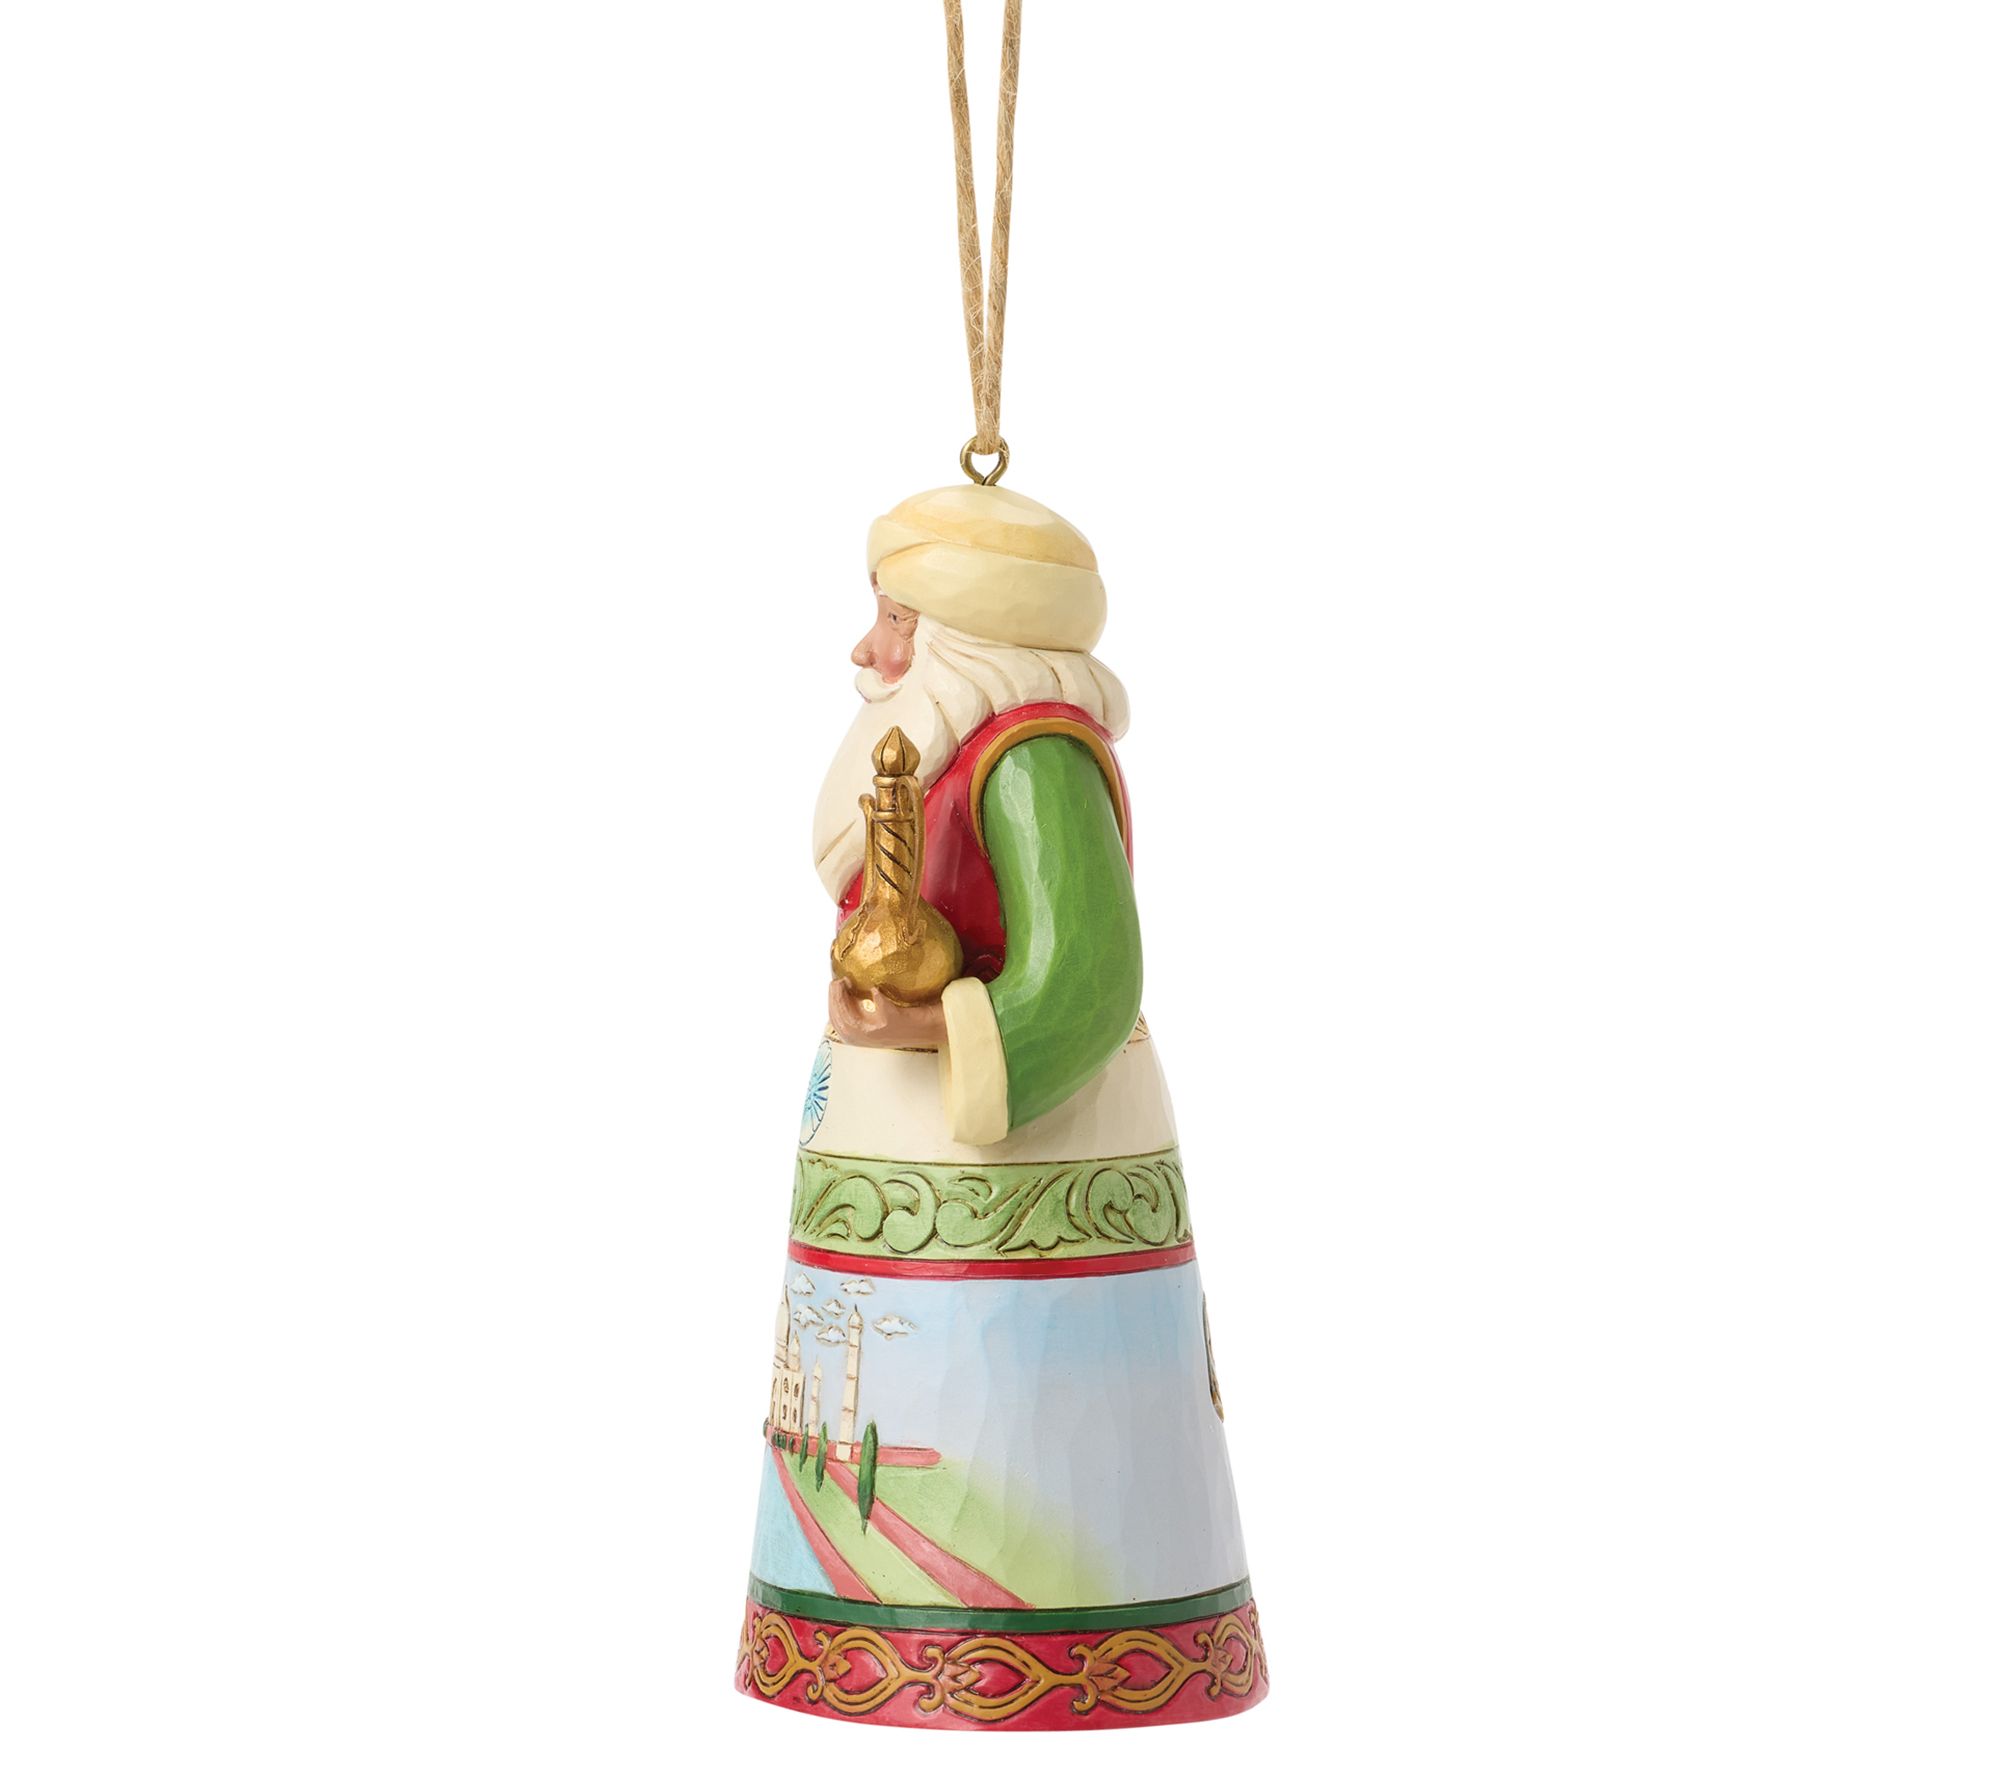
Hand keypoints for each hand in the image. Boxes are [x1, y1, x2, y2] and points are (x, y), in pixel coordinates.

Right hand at [828, 978, 946, 1049]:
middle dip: (834, 1001)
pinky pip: (882, 1013)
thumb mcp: (887, 1012)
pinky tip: (876, 989)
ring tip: (848, 982)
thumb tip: (852, 983)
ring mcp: (885, 1035)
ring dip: (846, 1001)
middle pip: (842, 1025)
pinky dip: (876, 1000)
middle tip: (837, 982)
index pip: (839, 1028)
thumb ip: (869, 1005)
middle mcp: (874, 1039)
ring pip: (854, 1023)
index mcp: (868, 1037)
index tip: (834, 986)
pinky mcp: (899, 1025)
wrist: (941, 1024)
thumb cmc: (915, 1015)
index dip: (832, 1006)